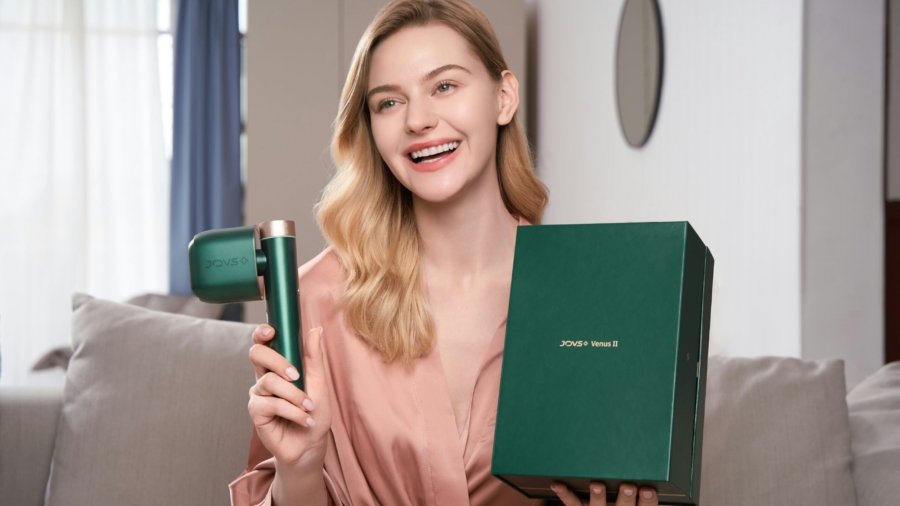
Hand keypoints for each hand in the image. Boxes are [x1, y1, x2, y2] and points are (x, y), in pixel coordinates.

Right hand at [247, 324, 331, 466]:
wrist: (311, 444)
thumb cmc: (315, 412)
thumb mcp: (319, 382)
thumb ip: (314, 357)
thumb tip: (316, 329)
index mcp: (278, 366)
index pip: (263, 343)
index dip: (262, 333)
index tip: (271, 331)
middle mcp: (264, 377)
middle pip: (256, 354)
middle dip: (277, 361)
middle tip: (297, 375)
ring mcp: (258, 394)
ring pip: (268, 381)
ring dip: (294, 395)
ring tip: (309, 407)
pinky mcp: (256, 412)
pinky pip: (270, 403)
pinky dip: (292, 411)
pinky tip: (304, 419)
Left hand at [551, 481, 657, 505]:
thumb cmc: (618, 494)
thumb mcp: (633, 490)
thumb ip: (635, 471)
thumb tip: (644, 440)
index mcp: (634, 505)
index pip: (646, 505)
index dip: (648, 499)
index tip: (647, 489)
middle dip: (626, 497)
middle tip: (627, 487)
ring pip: (598, 505)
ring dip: (598, 496)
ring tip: (597, 485)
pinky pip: (571, 502)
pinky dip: (564, 492)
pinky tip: (557, 483)